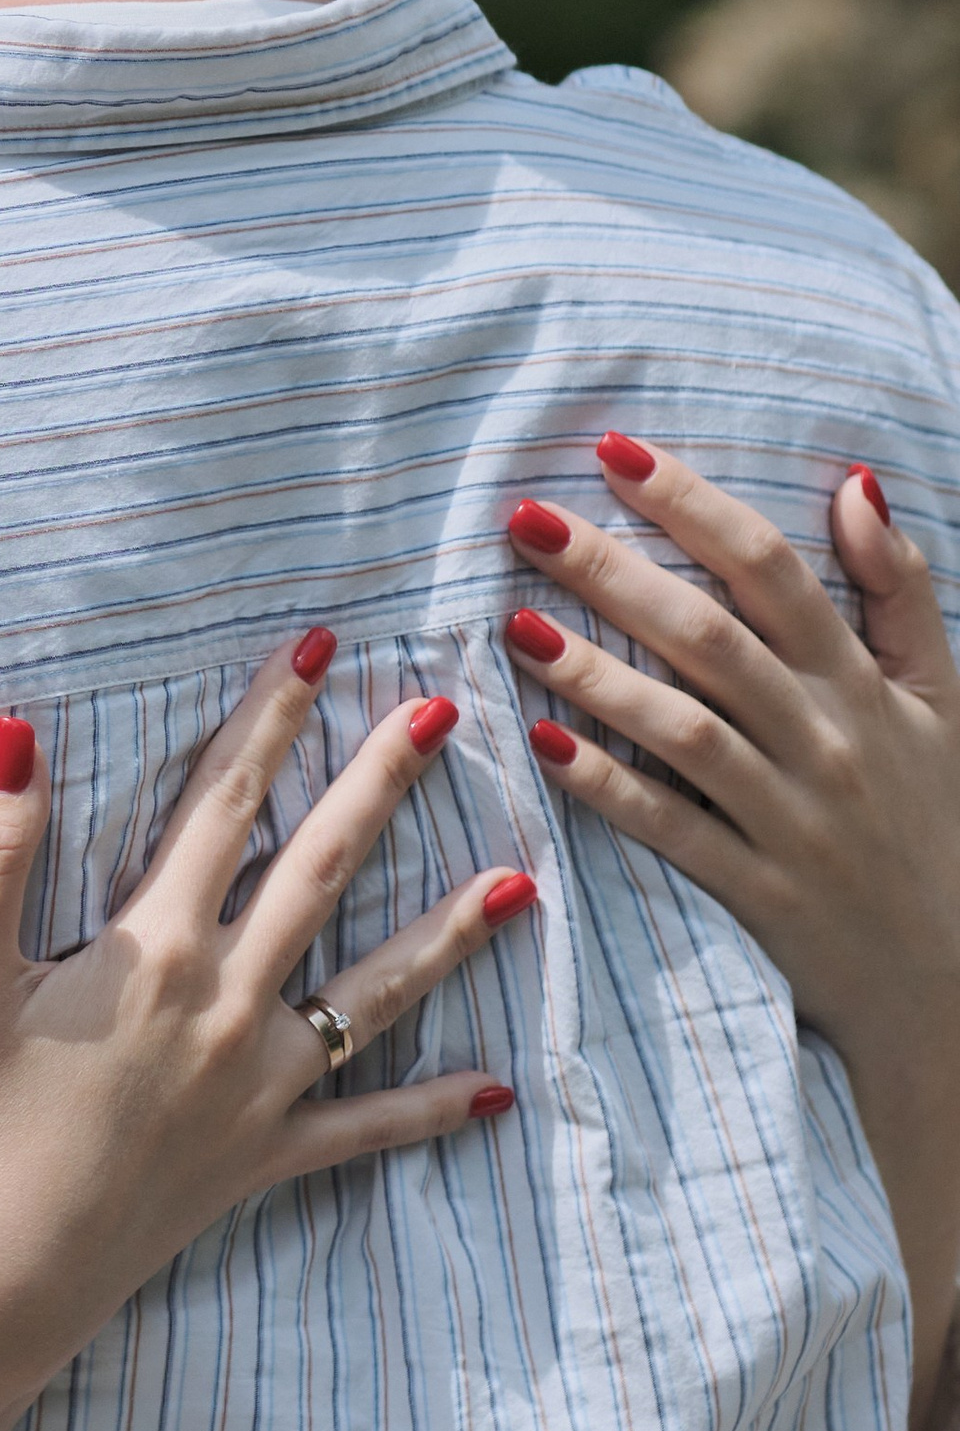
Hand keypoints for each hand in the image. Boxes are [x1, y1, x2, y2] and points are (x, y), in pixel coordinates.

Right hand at [0, 641, 537, 1430]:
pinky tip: (497, 1090)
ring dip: (447, 931)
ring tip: (519, 883)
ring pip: (372, 989)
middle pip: (318, 871)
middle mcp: (225, 1006)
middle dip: (380, 786)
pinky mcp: (261, 1160)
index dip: (268, 719)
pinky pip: (363, 1129)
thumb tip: (18, 734)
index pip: (222, 805)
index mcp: (152, 950)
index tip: (318, 647)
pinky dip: (430, 1109)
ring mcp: (256, 1087)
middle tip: (443, 714)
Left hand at [503, 437, 959, 1430]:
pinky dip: (612, 788)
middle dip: (617, 571)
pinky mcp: (762, 894)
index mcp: (865, 683)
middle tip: (525, 519)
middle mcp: (829, 741)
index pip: (774, 571)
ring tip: (515, 624)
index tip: (615, 453)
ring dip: (598, 675)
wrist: (954, 977)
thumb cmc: (934, 818)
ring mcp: (794, 819)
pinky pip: (676, 832)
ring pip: (687, 732)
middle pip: (712, 637)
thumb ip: (901, 590)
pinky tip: (545, 745)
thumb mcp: (945, 697)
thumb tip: (856, 482)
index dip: (695, 505)